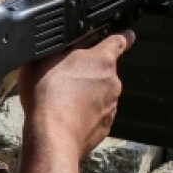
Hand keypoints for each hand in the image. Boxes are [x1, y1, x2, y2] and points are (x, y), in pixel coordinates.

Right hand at [13, 31, 133, 172]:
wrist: (52, 138)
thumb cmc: (48, 95)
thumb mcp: (44, 58)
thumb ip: (59, 46)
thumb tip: (63, 43)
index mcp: (102, 60)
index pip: (119, 40)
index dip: (122, 36)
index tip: (128, 34)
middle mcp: (113, 82)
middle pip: (103, 70)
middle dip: (89, 70)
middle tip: (65, 76)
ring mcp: (111, 107)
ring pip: (99, 93)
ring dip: (86, 93)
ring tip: (61, 99)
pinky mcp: (105, 127)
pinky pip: (95, 114)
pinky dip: (84, 113)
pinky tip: (66, 116)